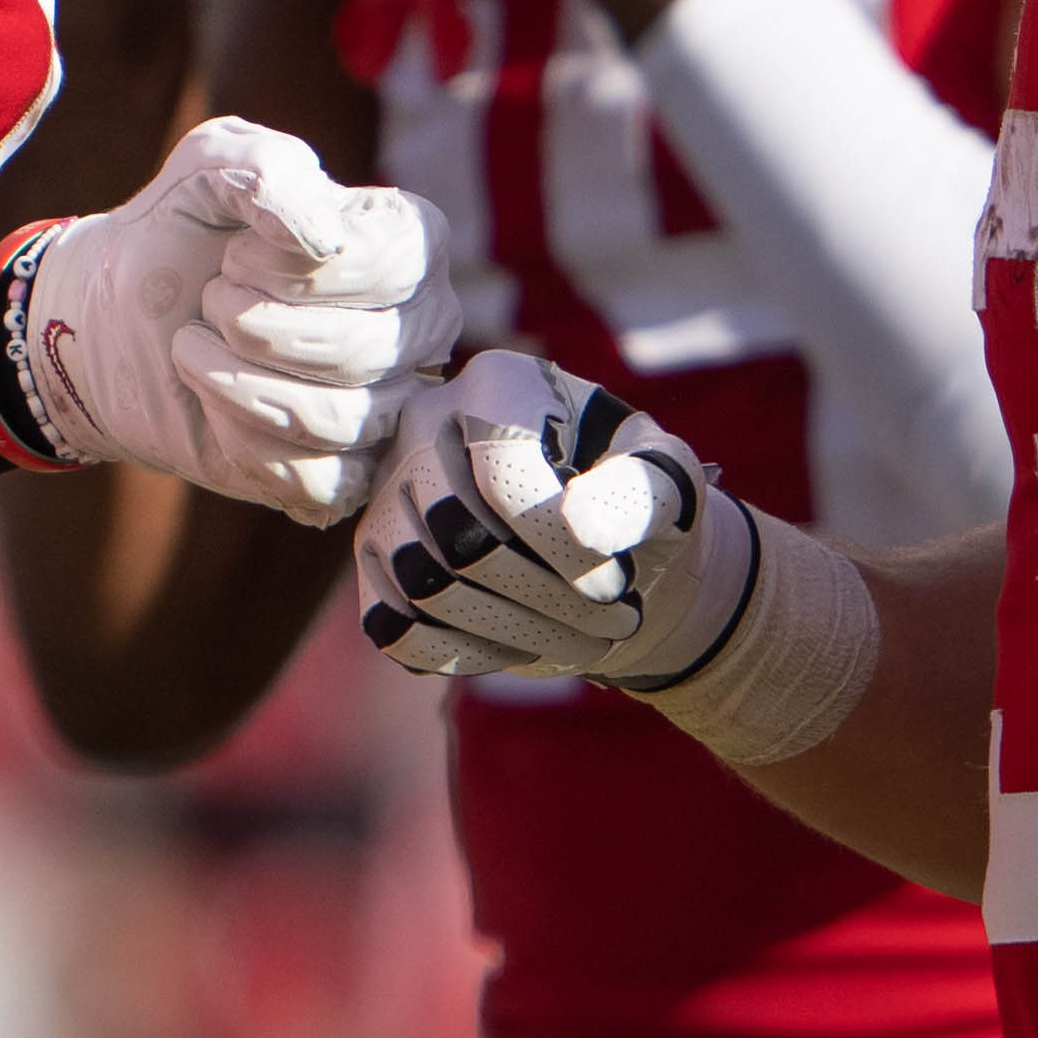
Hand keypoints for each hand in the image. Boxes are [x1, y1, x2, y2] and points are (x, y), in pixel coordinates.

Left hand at [0, 118, 457, 520]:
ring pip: (341, 418)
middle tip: (210, 301)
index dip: (298, 266)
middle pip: (367, 347)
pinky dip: (242, 439)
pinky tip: (209, 403)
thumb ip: (265, 167)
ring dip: (238, 381)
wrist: (111, 318)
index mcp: (407, 246)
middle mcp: (417, 330)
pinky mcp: (341, 477)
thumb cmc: (179, 233)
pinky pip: (318, 480)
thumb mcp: (209, 168)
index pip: (397, 263)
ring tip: (194, 345)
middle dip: (257, 325)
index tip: (234, 253)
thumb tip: (320, 235)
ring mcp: (386, 408)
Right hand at [354, 348, 751, 689]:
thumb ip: (640, 492)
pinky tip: (522, 648)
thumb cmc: (628, 498)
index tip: (618, 584)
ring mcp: (388, 493)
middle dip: (548, 599)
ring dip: (516, 634)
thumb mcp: (664, 481)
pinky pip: (395, 626)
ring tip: (584, 641)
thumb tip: (580, 526)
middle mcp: (422, 425)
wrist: (596, 542)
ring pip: (427, 587)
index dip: (563, 548)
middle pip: (461, 538)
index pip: (503, 475)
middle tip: (612, 622)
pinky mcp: (374, 558)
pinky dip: (465, 653)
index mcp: (497, 385)